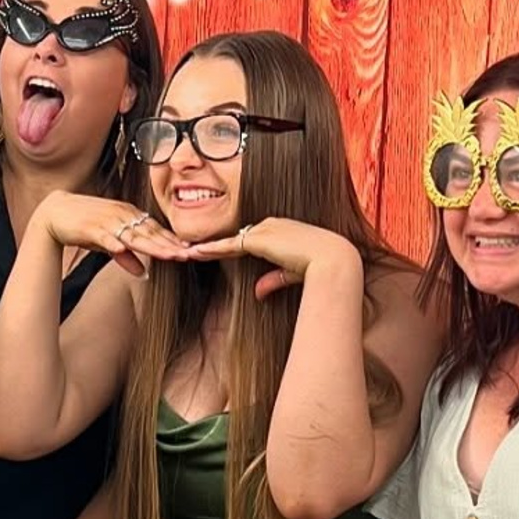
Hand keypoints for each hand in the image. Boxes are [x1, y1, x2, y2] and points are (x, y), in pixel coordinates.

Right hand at [35, 191, 189, 279]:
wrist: (55, 212)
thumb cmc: (84, 225)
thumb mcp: (108, 242)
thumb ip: (125, 256)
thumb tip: (143, 274)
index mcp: (128, 215)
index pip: (155, 230)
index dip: (171, 241)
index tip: (189, 251)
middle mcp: (121, 216)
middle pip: (149, 234)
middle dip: (169, 246)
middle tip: (188, 255)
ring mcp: (107, 221)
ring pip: (134, 236)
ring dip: (152, 246)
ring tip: (169, 255)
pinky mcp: (91, 228)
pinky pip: (105, 237)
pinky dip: (115, 243)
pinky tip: (124, 250)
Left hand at [187, 216, 361, 301]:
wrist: (332, 259)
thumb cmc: (319, 268)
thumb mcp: (292, 274)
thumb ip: (273, 280)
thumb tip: (257, 293)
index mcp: (281, 229)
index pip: (251, 238)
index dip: (232, 245)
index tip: (217, 251)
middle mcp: (271, 225)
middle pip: (236, 236)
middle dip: (215, 244)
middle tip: (192, 250)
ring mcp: (264, 229)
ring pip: (229, 239)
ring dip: (208, 247)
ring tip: (187, 252)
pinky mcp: (259, 239)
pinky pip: (229, 245)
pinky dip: (211, 250)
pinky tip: (195, 253)